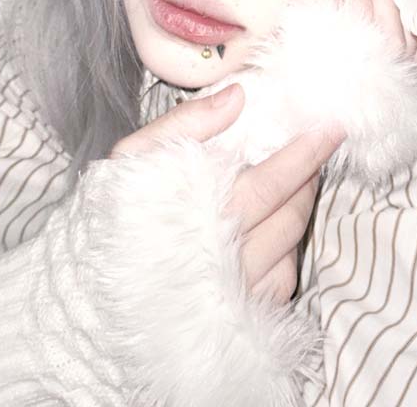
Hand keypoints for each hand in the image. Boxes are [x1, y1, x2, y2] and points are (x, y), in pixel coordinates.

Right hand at [111, 85, 343, 303]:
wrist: (85, 304)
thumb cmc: (108, 221)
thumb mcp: (133, 159)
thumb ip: (186, 124)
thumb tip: (238, 96)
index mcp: (202, 215)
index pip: (273, 181)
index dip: (308, 154)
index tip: (331, 128)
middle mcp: (227, 261)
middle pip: (289, 213)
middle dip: (309, 176)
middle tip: (318, 147)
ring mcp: (237, 296)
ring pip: (290, 246)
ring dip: (300, 209)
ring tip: (298, 181)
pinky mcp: (241, 320)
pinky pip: (282, 280)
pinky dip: (286, 249)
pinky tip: (271, 230)